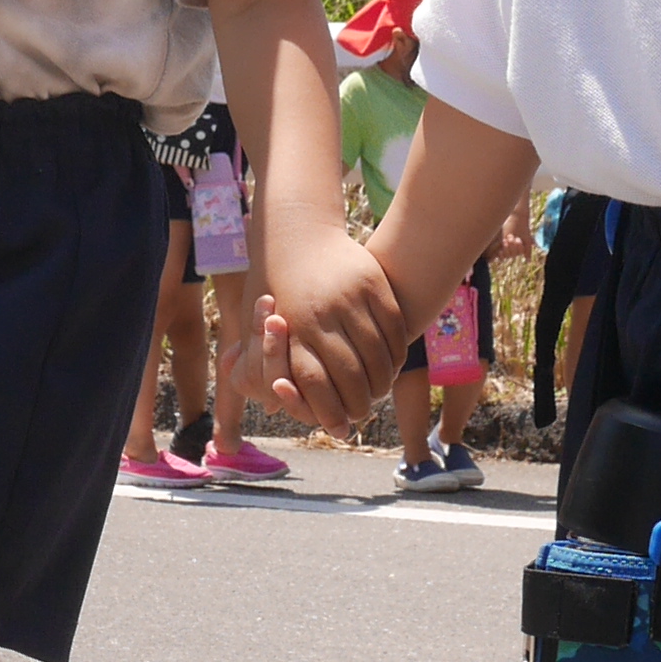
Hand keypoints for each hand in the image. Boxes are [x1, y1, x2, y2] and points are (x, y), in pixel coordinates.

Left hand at [262, 234, 407, 434]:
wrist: (296, 233)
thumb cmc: (274, 288)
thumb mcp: (263, 325)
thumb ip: (275, 364)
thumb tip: (276, 407)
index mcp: (292, 327)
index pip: (314, 381)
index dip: (329, 409)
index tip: (338, 427)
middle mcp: (321, 313)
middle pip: (351, 372)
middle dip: (360, 401)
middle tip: (363, 413)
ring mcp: (350, 296)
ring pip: (377, 352)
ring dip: (382, 380)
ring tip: (380, 391)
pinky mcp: (372, 282)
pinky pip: (393, 326)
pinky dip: (397, 351)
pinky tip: (393, 364)